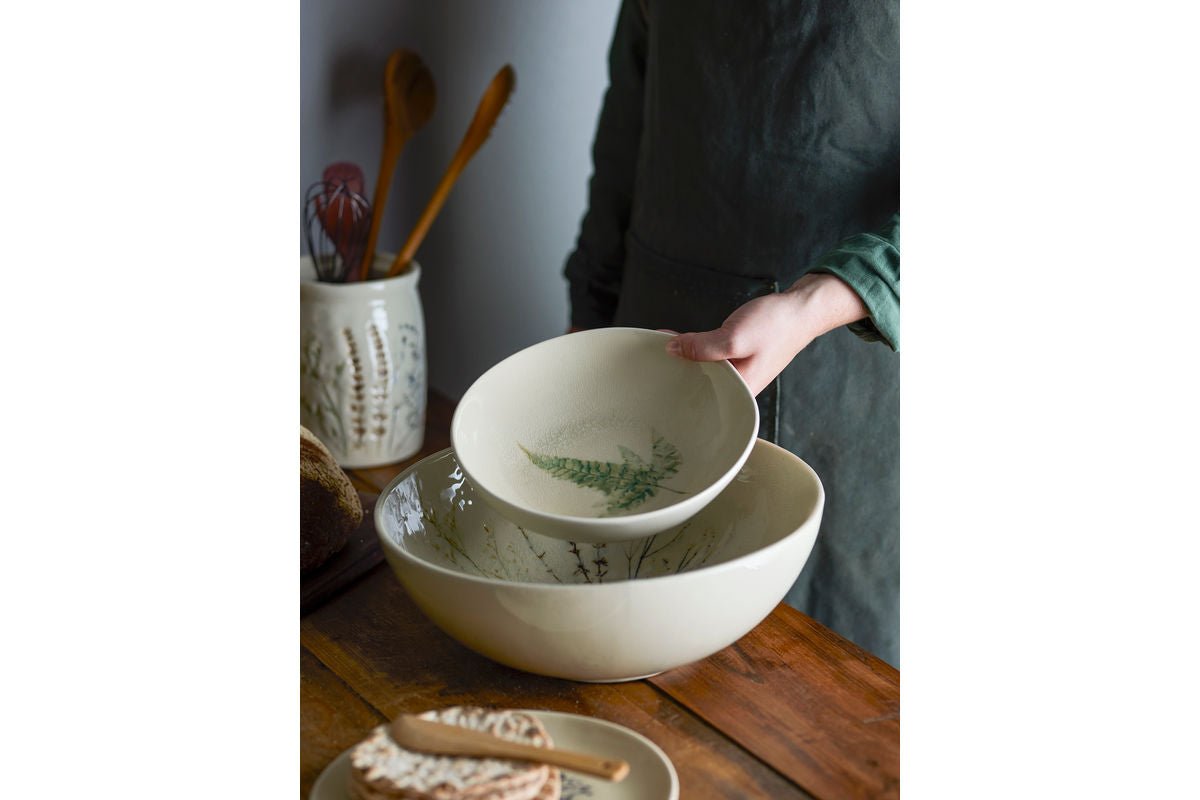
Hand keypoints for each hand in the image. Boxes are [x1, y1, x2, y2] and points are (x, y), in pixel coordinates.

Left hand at [665, 273, 868, 394]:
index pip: (701, 399)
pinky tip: (680, 342)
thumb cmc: (776, 326)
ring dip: (684, 361)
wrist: (801, 309)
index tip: (654, 382)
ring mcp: (739, 372)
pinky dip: (696, 350)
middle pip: (700, 387)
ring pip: (704, 371)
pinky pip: (710, 358)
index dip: (676, 391)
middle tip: (650, 367)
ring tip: (659, 353)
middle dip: (677, 376)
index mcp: (740, 390)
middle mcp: (739, 386)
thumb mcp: (734, 336)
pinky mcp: (738, 358)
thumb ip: (702, 346)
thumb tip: (672, 349)